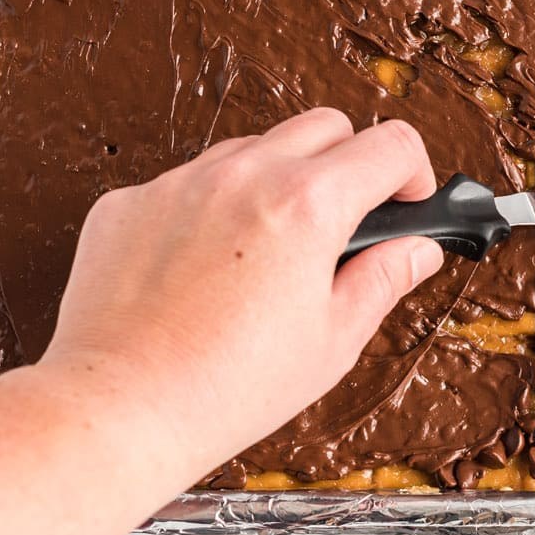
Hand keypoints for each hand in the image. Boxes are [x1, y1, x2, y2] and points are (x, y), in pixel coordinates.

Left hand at [38, 108, 444, 478]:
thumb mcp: (332, 342)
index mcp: (306, 205)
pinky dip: (210, 208)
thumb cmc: (225, 387)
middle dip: (350, 162)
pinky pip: (187, 181)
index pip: (389, 144)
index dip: (413, 171)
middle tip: (345, 222)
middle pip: (324, 125)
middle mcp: (243, 175)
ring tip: (269, 252)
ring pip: (252, 148)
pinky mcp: (130, 201)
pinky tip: (204, 268)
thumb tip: (416, 250)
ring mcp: (180, 181)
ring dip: (277, 180)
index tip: (407, 200)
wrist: (118, 408)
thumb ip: (383, 280)